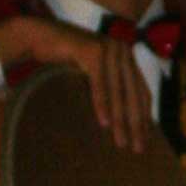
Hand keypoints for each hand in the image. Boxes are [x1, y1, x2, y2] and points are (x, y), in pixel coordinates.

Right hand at [0, 12, 152, 149]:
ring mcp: (109, 48)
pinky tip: (104, 123)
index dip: (144, 116)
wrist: (41, 37)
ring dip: (121, 119)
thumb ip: (107, 87)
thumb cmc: (64, 60)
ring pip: (118, 90)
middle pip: (133, 93)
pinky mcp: (93, 49)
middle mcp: (122, 50)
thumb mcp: (91, 75)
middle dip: (136, 123)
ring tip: (121, 142)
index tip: (145, 140)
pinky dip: (102, 103)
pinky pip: (100, 82)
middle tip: (137, 148)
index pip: (142, 91)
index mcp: (126, 57)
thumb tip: (118, 119)